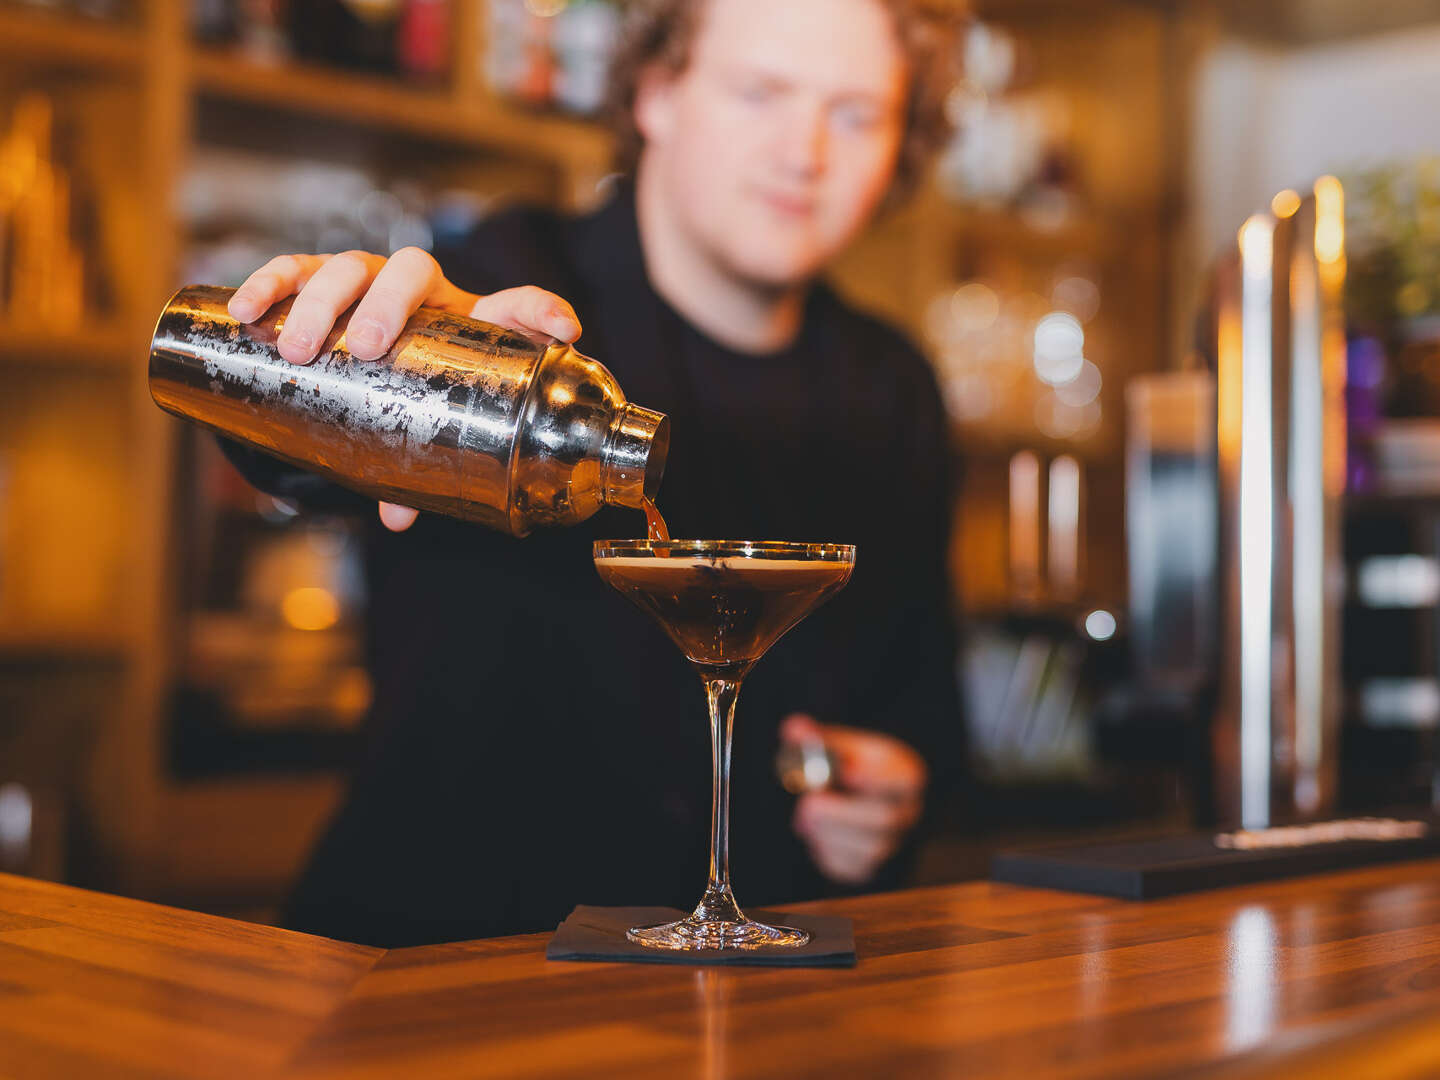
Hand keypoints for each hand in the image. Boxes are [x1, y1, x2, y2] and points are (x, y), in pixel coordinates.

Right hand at [227, 247, 582, 533]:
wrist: (366, 358)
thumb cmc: (414, 395)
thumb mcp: (426, 427)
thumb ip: (417, 471)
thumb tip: (396, 519)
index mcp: (471, 321)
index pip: (515, 304)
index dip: (542, 311)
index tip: (563, 331)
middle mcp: (423, 291)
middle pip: (411, 269)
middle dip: (387, 303)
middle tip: (364, 345)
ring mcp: (368, 278)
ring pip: (348, 264)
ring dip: (321, 300)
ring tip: (298, 347)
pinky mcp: (318, 277)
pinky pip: (292, 268)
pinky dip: (269, 283)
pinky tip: (246, 310)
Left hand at [783, 714, 926, 885]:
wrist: (857, 799)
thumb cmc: (851, 767)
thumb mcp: (841, 746)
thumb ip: (818, 739)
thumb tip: (794, 729)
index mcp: (906, 776)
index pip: (906, 780)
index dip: (875, 778)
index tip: (845, 771)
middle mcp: (907, 813)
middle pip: (886, 819)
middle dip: (841, 813)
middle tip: (808, 803)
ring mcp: (891, 844)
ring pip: (866, 848)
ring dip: (828, 832)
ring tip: (805, 813)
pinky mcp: (867, 868)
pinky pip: (848, 867)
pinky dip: (823, 849)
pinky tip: (814, 830)